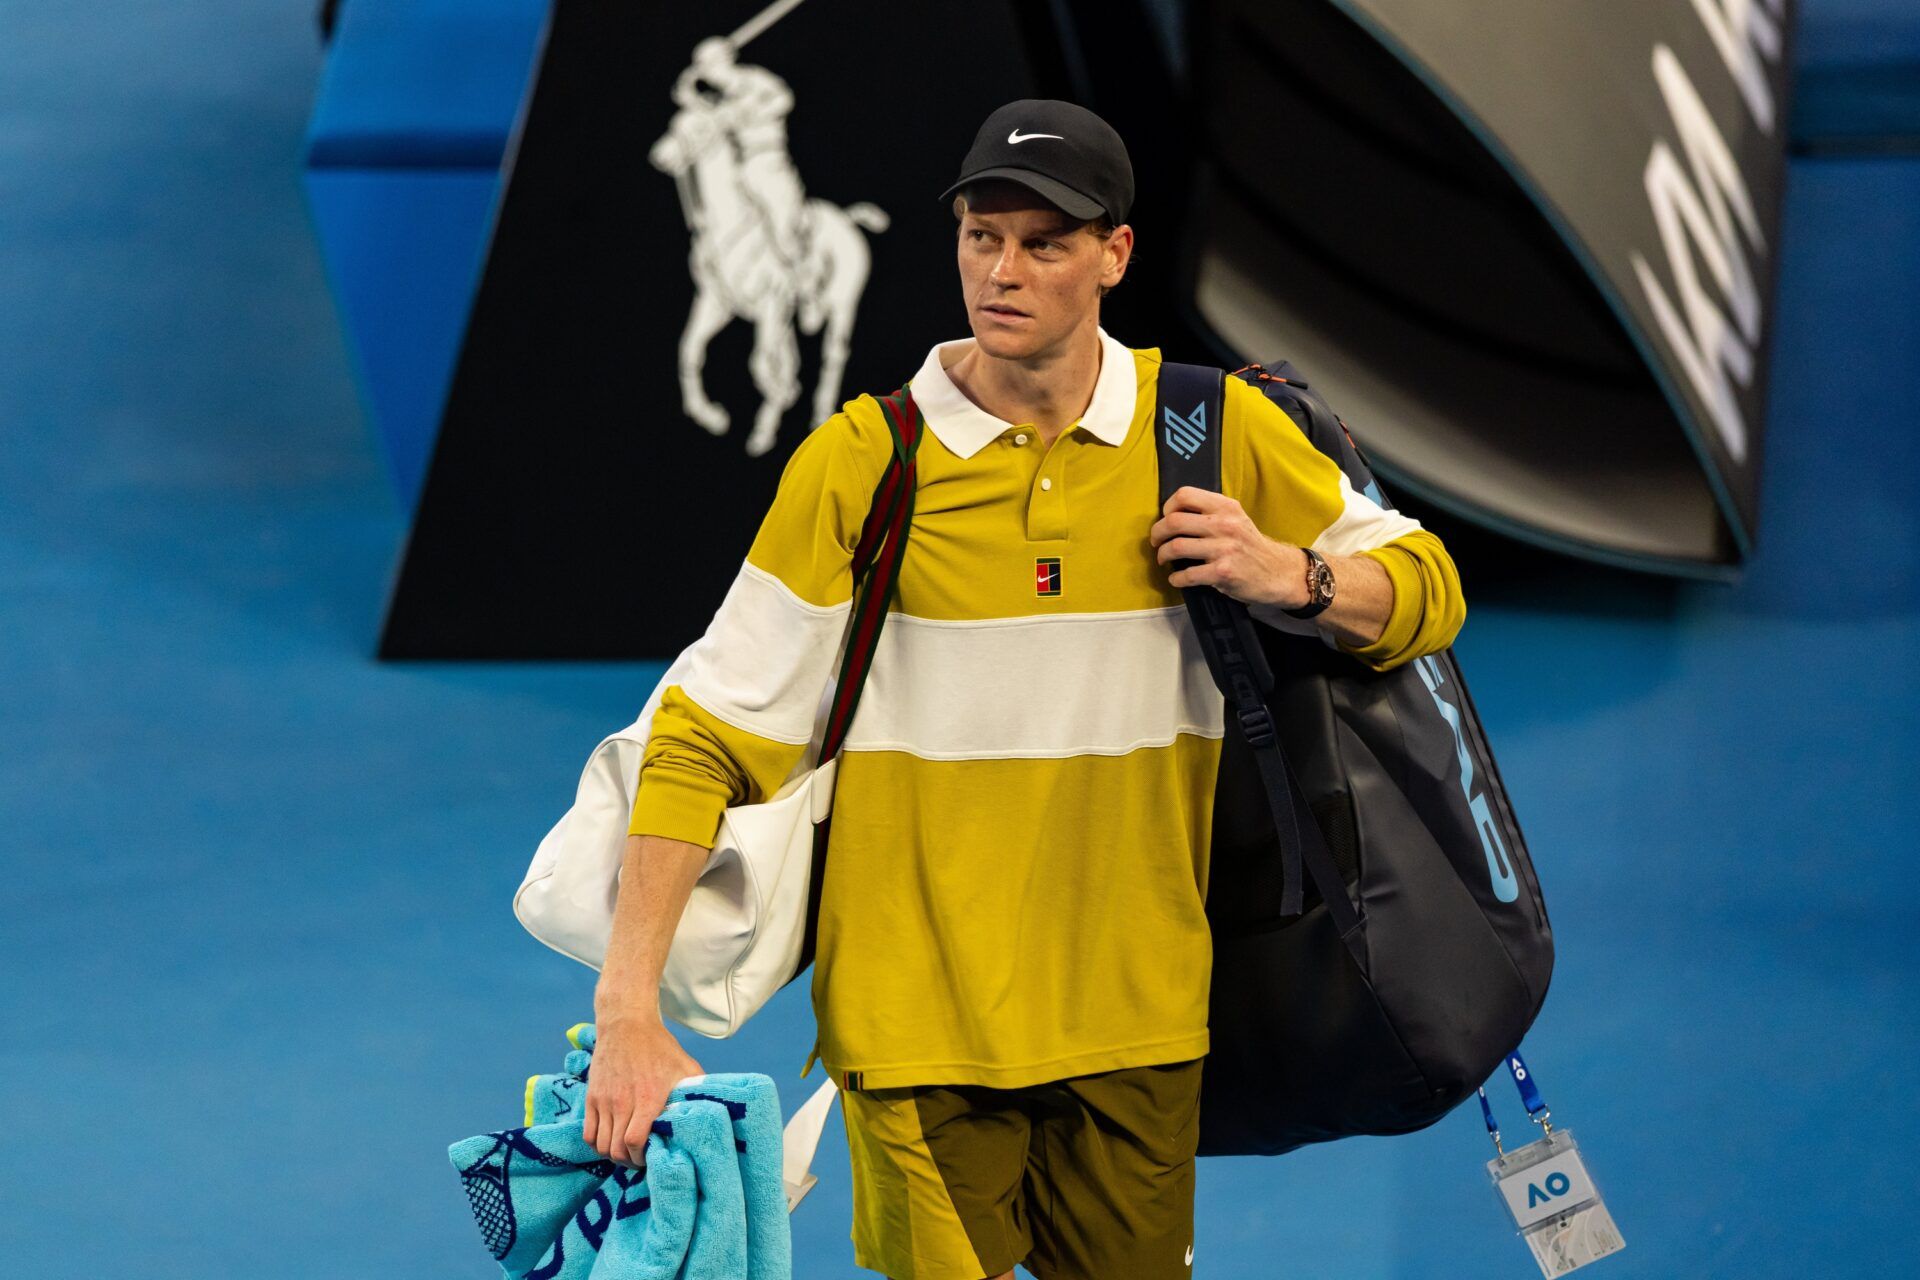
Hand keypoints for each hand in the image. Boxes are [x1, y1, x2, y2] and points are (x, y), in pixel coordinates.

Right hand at [582, 1013, 704, 1167]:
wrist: (627, 1025)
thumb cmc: (659, 1047)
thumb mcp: (685, 1066)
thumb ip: (698, 1090)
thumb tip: (712, 1109)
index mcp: (647, 1098)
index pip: (635, 1142)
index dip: (641, 1157)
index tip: (651, 1157)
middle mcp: (622, 1103)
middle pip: (616, 1149)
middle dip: (629, 1161)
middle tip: (640, 1159)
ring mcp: (604, 1101)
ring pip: (601, 1145)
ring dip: (613, 1155)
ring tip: (626, 1152)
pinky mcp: (592, 1097)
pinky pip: (588, 1133)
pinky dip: (597, 1144)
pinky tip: (610, 1141)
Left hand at [1149, 485, 1305, 608]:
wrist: (1276, 571)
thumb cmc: (1249, 545)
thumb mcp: (1235, 518)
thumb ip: (1210, 512)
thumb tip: (1173, 513)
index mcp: (1225, 507)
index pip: (1184, 494)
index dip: (1168, 507)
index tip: (1165, 518)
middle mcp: (1225, 524)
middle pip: (1174, 521)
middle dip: (1157, 533)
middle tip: (1156, 542)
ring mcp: (1224, 549)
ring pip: (1176, 547)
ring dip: (1163, 555)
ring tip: (1164, 559)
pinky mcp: (1223, 573)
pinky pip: (1187, 574)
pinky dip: (1176, 579)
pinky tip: (1176, 579)